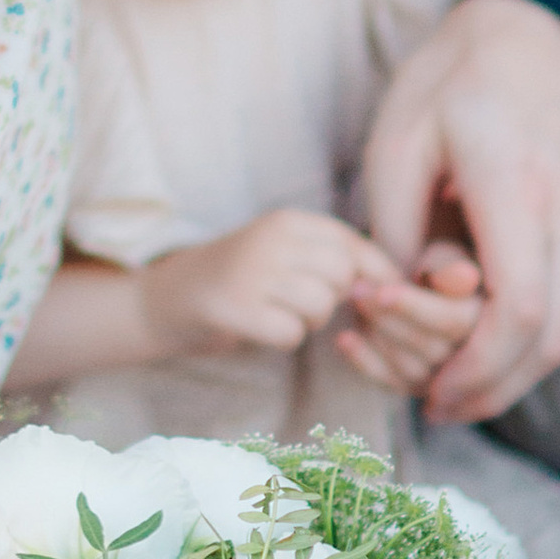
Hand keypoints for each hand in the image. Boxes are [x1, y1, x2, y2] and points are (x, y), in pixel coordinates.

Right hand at [141, 206, 406, 356]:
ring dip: (308, 321)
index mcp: (287, 220)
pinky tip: (260, 327)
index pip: (355, 245)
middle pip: (342, 276)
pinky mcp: (234, 308)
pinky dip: (282, 339)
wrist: (163, 298)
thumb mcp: (282, 251)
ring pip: (320, 305)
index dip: (374, 277)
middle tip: (304, 304)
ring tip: (278, 312)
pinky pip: (290, 333)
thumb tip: (396, 282)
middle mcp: (270, 238)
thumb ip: (331, 257)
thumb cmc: (239, 279)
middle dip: (335, 300)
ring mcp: (250, 272)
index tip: (375, 298)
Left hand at [361, 0, 559, 422]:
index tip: (429, 395)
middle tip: (435, 404)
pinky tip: (481, 330)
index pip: (515, 313)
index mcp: (519, 186)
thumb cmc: (456, 73)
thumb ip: (399, 228)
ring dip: (509, 367)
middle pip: (545, 341)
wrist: (543, 23)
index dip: (475, 372)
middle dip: (489, 389)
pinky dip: (529, 331)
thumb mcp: (398, 138)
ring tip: (449, 376)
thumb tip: (411, 301)